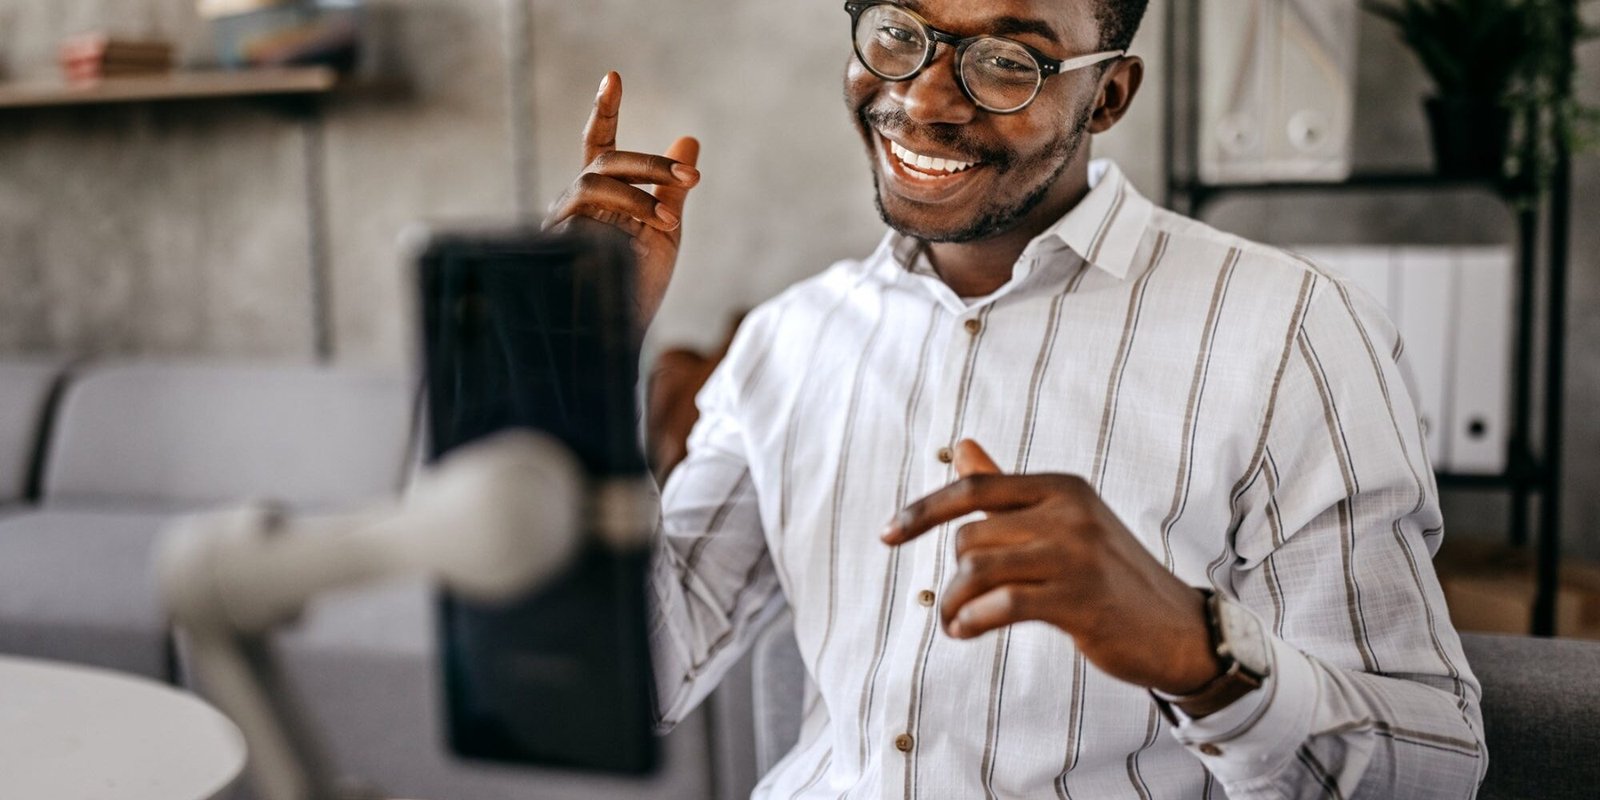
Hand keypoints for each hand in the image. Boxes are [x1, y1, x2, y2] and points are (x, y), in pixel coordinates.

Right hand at [544, 72, 700, 328]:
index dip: (605, 110)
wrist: (617, 337)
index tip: (613, 76)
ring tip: (670, 221)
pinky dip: (624, 209)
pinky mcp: (557, 240)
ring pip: (596, 179)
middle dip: (652, 164)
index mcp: (602, 195)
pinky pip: (585, 207)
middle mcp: (577, 202)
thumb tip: (689, 140)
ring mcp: (563, 221)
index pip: (601, 144)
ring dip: (640, 191)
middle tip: (695, 176)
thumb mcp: (665, 232)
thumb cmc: (636, 288)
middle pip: (607, 159)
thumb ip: (673, 189)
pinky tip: (652, 227)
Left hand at [881, 439, 1221, 695]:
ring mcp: (1076, 555)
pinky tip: (966, 631)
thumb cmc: (1110, 575)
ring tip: (956, 622)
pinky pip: (1002, 604)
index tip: (887, 536)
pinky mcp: (1080, 599)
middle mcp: (1069, 512)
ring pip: (979, 568)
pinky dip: (972, 620)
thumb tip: (960, 446)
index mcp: (1062, 487)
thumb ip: (1008, 489)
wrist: (1179, 629)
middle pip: (971, 536)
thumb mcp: (1064, 522)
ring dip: (955, 602)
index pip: (974, 489)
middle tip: (957, 604)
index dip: (922, 512)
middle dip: (955, 574)